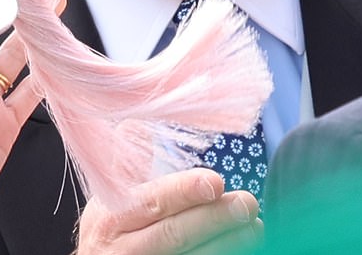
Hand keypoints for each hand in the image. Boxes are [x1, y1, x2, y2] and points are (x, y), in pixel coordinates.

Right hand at [75, 169, 262, 254]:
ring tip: (255, 227)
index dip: (184, 191)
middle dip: (214, 218)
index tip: (215, 181)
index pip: (152, 201)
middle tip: (247, 203)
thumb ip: (125, 163)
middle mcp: (123, 249)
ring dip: (226, 244)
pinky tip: (241, 249)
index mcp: (111, 216)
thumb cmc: (108, 232)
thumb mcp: (106, 197)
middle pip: (174, 234)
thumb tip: (138, 120)